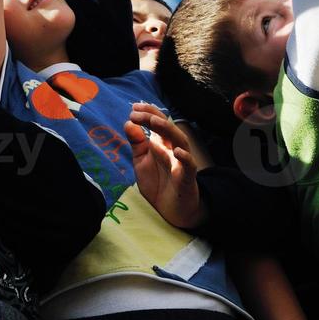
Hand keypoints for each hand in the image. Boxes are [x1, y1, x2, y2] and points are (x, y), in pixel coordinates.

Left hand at [123, 104, 205, 229]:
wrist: (169, 211)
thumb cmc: (157, 183)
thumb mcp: (141, 161)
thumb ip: (136, 143)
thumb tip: (128, 123)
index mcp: (162, 144)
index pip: (157, 123)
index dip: (148, 113)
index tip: (133, 108)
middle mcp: (173, 150)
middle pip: (168, 129)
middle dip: (153, 118)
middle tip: (137, 112)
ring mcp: (181, 163)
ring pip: (181, 142)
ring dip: (169, 130)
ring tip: (155, 122)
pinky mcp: (187, 179)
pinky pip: (190, 166)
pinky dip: (186, 158)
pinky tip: (177, 151)